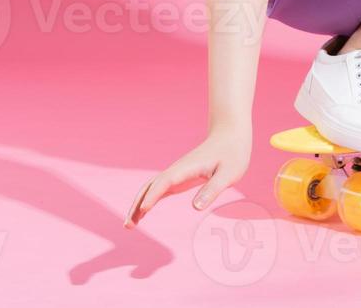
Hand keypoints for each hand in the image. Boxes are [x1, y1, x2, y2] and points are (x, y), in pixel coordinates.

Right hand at [124, 124, 251, 228]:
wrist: (229, 135)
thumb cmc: (232, 153)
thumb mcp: (229, 173)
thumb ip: (213, 189)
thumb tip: (195, 208)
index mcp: (187, 168)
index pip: (166, 182)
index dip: (154, 195)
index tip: (143, 210)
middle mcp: (177, 170)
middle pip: (150, 186)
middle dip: (137, 204)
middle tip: (128, 225)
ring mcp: (176, 174)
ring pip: (150, 188)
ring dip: (138, 204)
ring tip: (129, 225)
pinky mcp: (179, 178)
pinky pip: (158, 189)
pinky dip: (148, 201)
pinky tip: (142, 214)